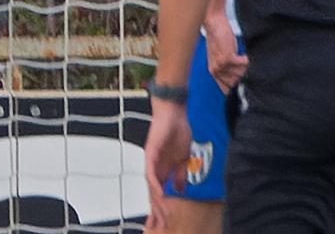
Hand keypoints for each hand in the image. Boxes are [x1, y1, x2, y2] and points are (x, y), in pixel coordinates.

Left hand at [144, 98, 191, 228]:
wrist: (174, 112)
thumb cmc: (178, 132)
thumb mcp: (184, 158)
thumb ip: (181, 174)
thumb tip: (181, 191)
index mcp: (163, 168)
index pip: (161, 191)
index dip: (161, 207)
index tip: (163, 221)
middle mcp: (155, 166)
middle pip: (153, 192)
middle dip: (156, 209)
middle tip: (158, 225)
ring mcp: (151, 160)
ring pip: (151, 185)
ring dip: (155, 200)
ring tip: (160, 214)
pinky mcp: (150, 152)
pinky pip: (151, 171)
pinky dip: (155, 183)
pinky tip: (159, 193)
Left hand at [203, 12, 247, 92]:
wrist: (214, 24)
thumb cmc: (219, 40)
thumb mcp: (220, 57)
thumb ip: (228, 69)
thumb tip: (242, 79)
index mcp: (214, 72)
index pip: (226, 89)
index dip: (237, 91)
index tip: (247, 92)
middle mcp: (216, 71)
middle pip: (236, 83)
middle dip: (245, 79)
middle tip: (254, 75)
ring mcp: (221, 65)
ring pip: (240, 74)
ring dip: (247, 69)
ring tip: (251, 64)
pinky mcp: (227, 58)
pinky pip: (243, 64)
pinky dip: (247, 61)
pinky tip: (247, 56)